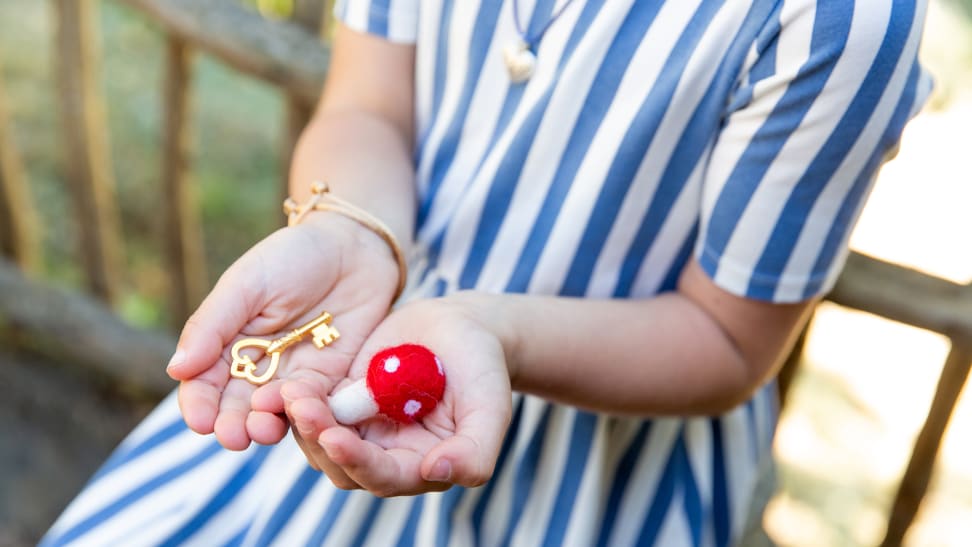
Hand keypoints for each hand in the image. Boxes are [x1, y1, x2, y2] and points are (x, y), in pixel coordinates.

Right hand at [166, 213, 398, 449]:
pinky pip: (317, 404)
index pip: (204, 384)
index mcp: (226, 344)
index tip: (201, 422)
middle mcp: (257, 368)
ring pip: (275, 412)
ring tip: (263, 429)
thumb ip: (212, 325)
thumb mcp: (246, 284)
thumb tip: (176, 369)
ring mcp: (294, 376)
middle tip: (232, 437)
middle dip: (232, 425)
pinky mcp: (331, 380)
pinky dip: (308, 412)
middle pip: (237, 407)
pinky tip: (303, 414)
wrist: (353, 246)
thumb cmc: (292, 257)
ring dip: (267, 425)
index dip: (200, 405)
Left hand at [282, 294, 512, 494]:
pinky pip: (311, 409)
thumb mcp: (490, 407)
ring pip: (318, 440)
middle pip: (340, 464)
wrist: (462, 326)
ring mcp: (360, 428)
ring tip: (291, 391)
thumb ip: (475, 451)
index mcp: (421, 465)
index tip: (335, 438)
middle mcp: (385, 455)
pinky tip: (286, 384)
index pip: (383, 477)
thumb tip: (436, 473)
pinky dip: (296, 401)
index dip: (358, 462)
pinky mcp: (341, 401)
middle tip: (300, 406)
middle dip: (318, 438)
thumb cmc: (483, 367)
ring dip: (301, 421)